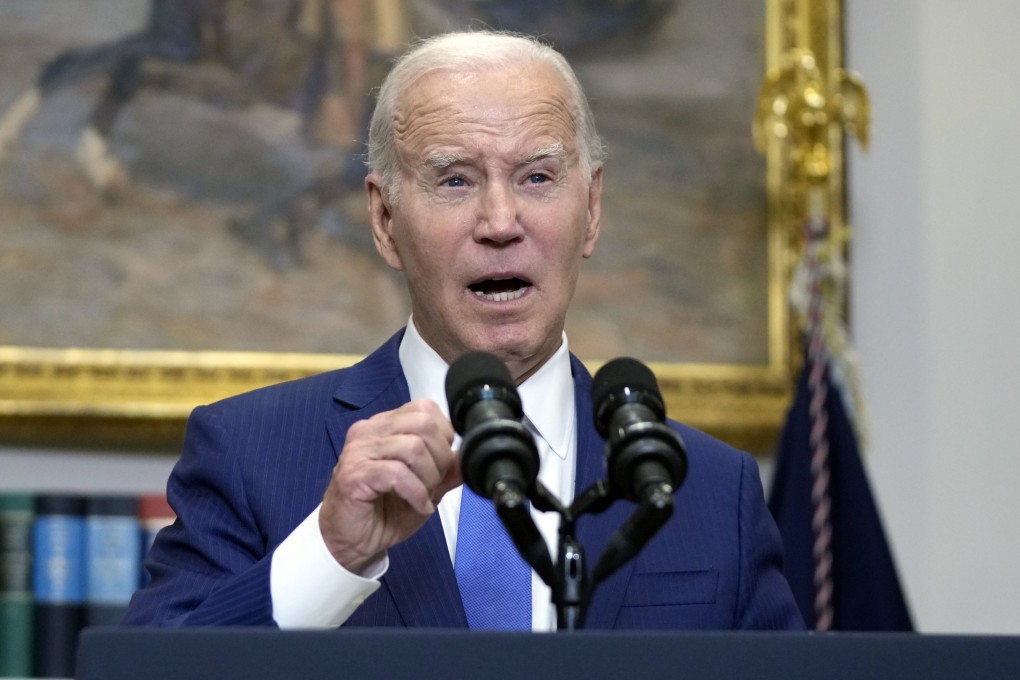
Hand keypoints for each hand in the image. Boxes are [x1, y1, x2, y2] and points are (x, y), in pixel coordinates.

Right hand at [319, 399, 459, 572]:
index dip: (443, 436)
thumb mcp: (424, 488)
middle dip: (440, 457)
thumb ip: (446, 471)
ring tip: (424, 496)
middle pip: (423, 423)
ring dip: (428, 477)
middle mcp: (370, 431)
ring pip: (412, 447)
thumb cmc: (381, 512)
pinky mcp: (354, 474)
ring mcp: (359, 451)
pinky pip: (396, 473)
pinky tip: (417, 505)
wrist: (350, 542)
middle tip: (435, 483)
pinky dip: (415, 492)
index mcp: (385, 427)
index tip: (441, 464)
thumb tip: (468, 457)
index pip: (425, 409)